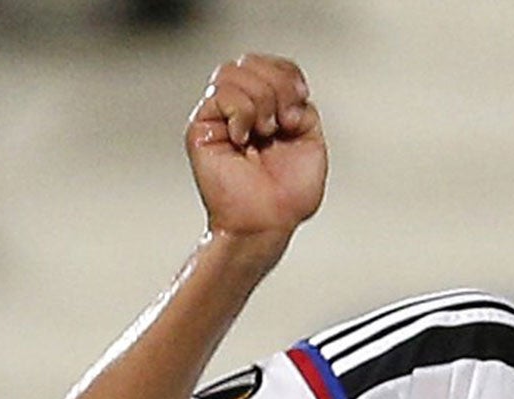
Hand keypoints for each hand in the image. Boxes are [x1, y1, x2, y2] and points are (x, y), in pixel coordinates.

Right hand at [186, 54, 326, 244]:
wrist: (268, 222)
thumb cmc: (288, 195)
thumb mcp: (311, 141)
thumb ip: (301, 107)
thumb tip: (287, 91)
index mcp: (267, 109)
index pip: (272, 66)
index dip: (288, 75)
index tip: (300, 102)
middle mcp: (240, 108)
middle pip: (251, 62)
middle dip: (277, 86)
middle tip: (283, 123)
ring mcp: (220, 115)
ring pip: (233, 72)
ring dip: (260, 100)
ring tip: (265, 133)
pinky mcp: (203, 126)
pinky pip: (223, 94)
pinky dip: (243, 113)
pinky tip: (244, 138)